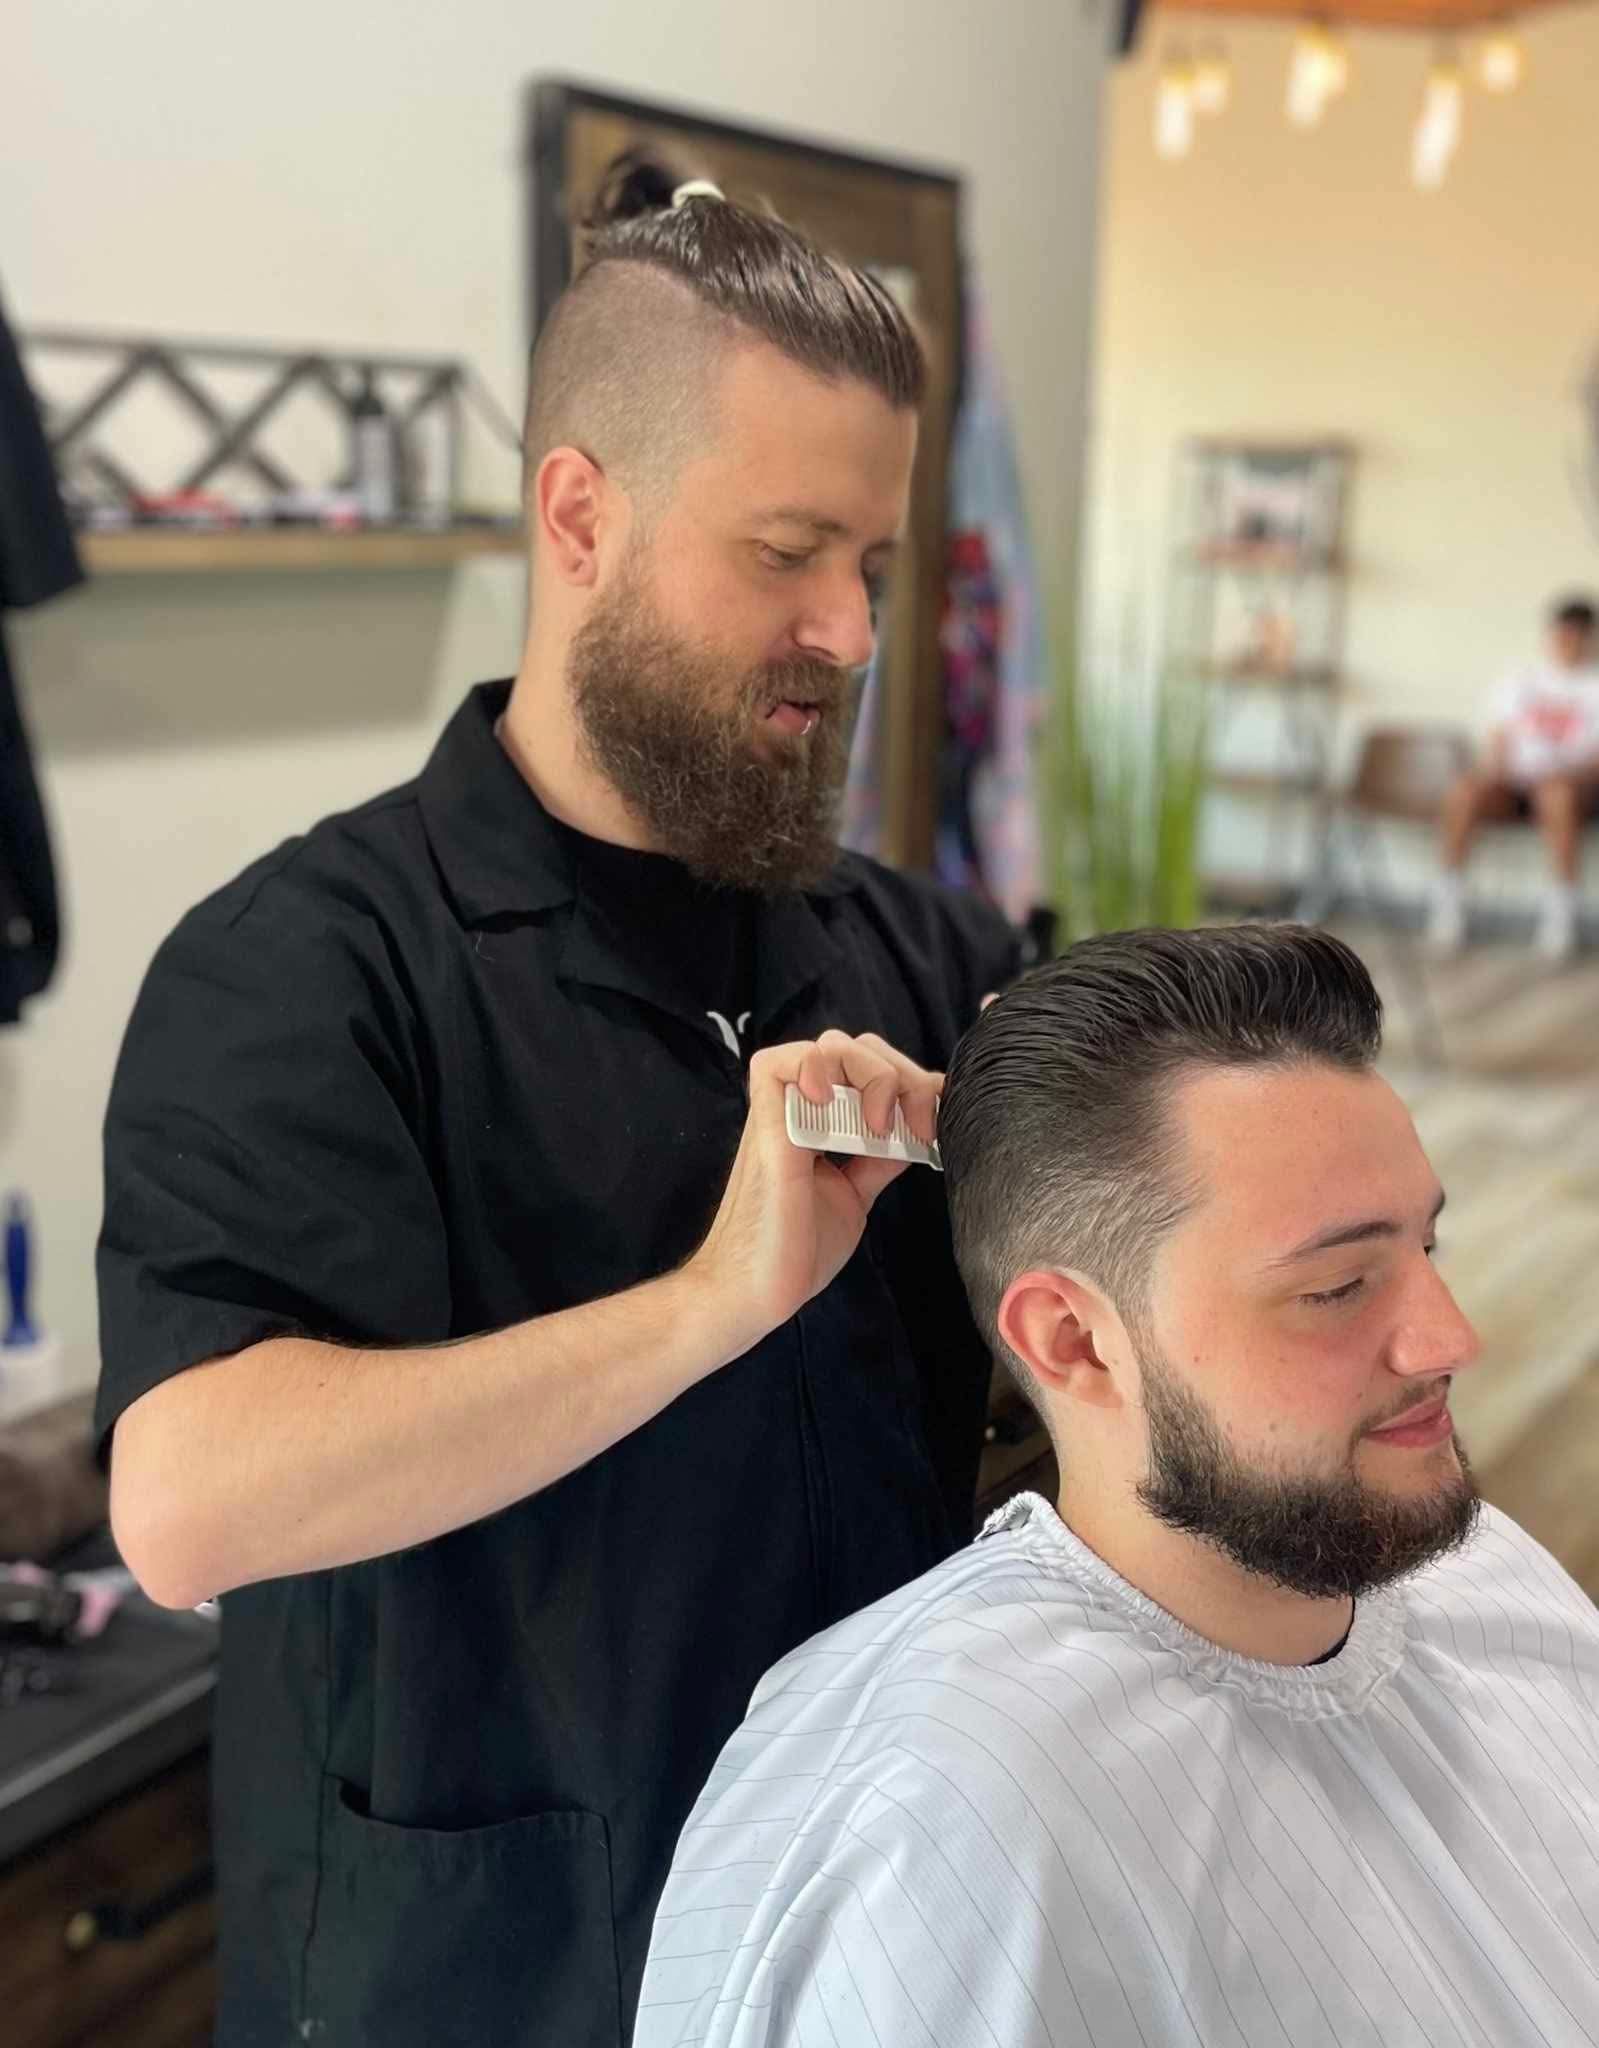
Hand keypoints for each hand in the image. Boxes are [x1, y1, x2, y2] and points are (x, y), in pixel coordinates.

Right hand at [687, 1031, 942, 1358]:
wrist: (756, 1292)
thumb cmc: (797, 1249)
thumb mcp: (855, 1195)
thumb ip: (877, 1160)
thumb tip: (912, 1134)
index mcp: (821, 1122)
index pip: (868, 1066)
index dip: (909, 1080)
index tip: (934, 1119)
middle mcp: (801, 1109)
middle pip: (857, 1048)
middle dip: (903, 1077)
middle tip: (918, 1125)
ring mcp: (782, 1114)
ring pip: (830, 1046)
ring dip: (873, 1074)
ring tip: (880, 1123)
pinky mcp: (767, 1128)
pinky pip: (775, 1065)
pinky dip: (813, 1067)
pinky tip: (832, 1101)